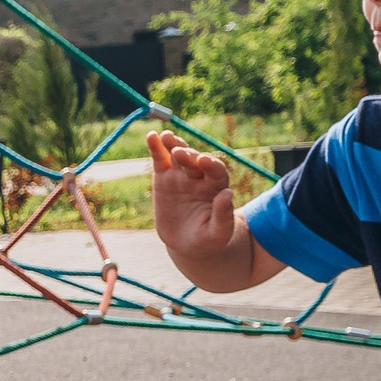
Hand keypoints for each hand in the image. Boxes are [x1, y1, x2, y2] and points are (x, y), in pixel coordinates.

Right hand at [145, 130, 237, 255]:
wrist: (186, 243)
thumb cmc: (207, 239)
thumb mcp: (217, 233)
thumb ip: (223, 216)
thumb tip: (228, 194)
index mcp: (217, 187)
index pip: (217, 172)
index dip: (211, 165)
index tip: (204, 161)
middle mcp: (201, 176)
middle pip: (196, 160)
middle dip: (188, 156)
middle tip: (179, 154)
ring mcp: (181, 174)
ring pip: (178, 154)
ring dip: (174, 144)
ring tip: (166, 137)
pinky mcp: (164, 176)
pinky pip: (160, 158)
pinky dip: (156, 147)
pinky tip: (152, 136)